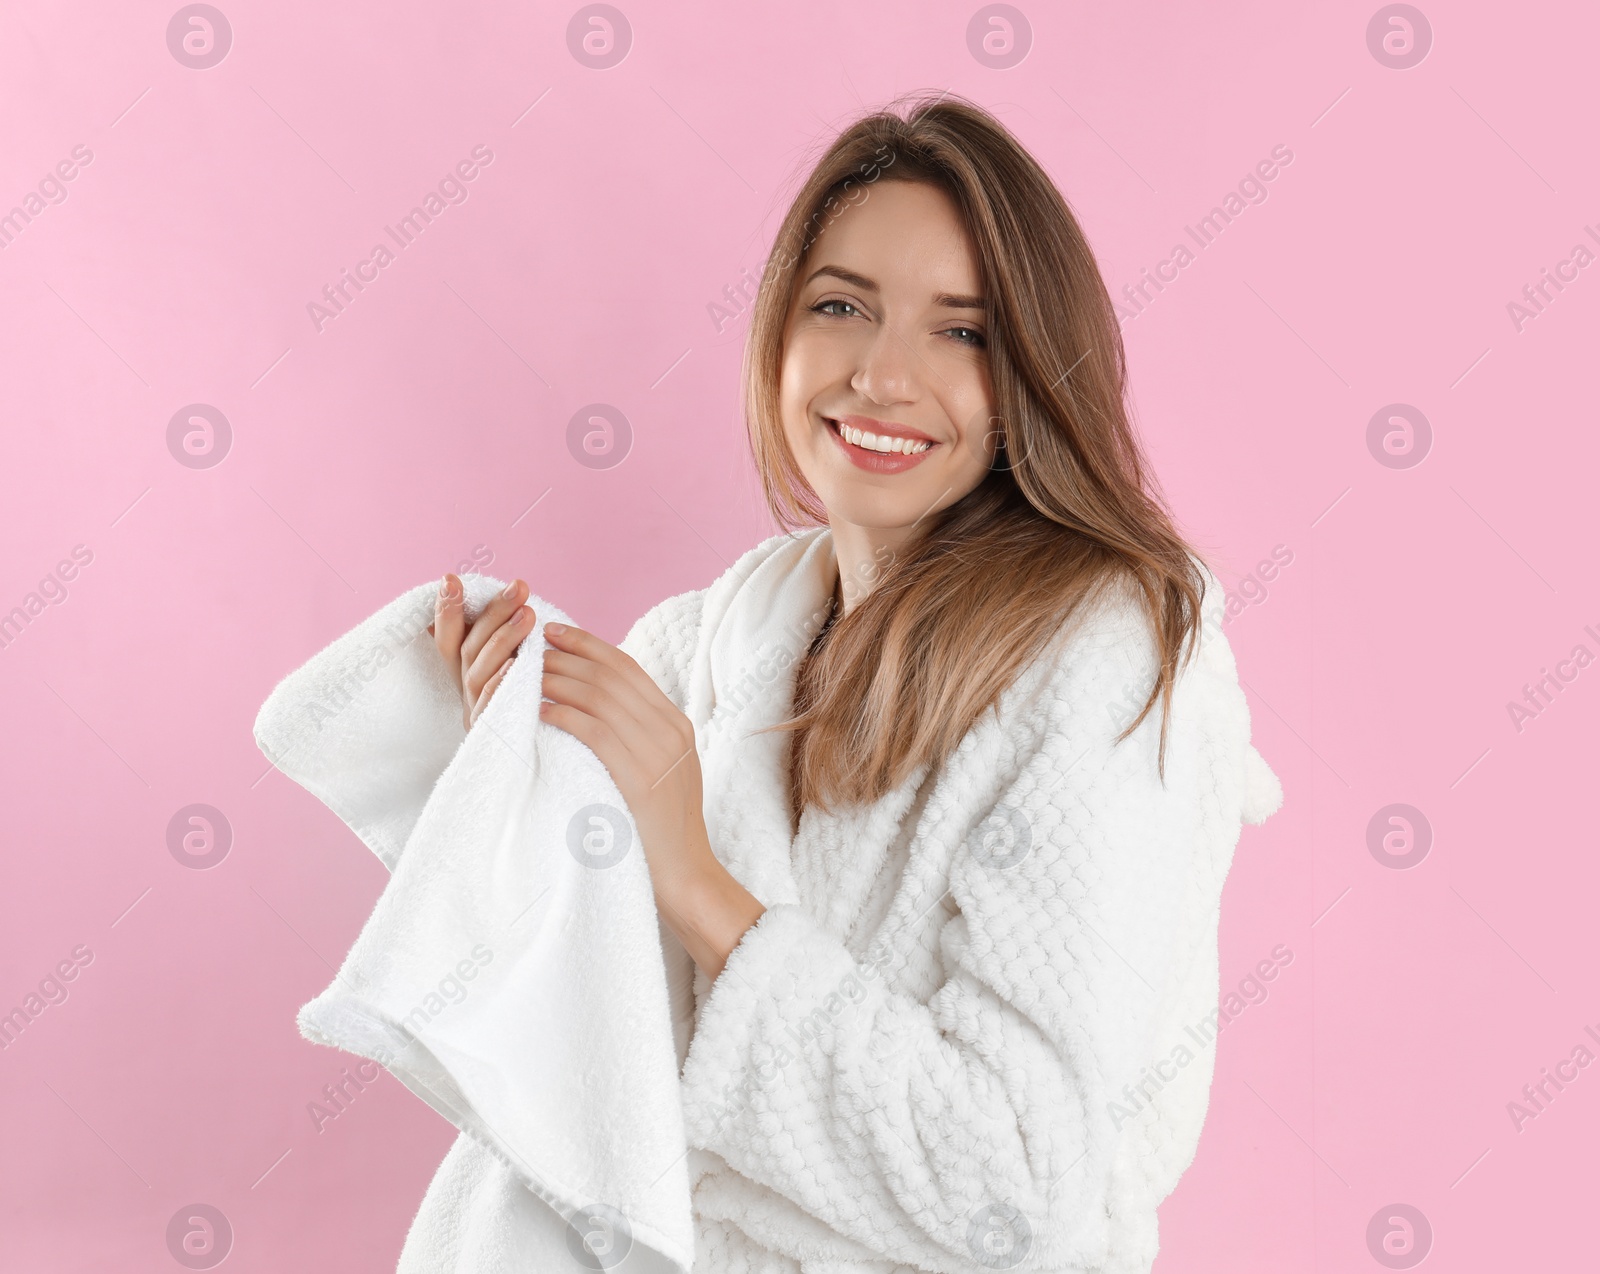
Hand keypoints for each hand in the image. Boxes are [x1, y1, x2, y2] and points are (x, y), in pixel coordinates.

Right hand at [429, 574, 537, 731]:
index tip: (451, 578)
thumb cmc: (532, 717)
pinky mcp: (490, 739)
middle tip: (520, 587)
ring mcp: (475, 715)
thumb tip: (520, 603)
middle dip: (492, 614)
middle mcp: (466, 693)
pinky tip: (517, 666)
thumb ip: (511, 647)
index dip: (447, 610)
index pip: (450, 638)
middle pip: (470, 648)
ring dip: (503, 641)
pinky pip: (491, 709)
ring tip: (528, 615)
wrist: (535, 778)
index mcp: (470, 675)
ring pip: (479, 672)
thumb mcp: (519, 677)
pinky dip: (500, 685)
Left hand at [537, 620, 764, 978]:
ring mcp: (658, 753)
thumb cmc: (662, 831)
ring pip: (599, 697)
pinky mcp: (639, 778)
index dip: (588, 645)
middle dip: (565, 656)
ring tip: (525, 676)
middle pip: (610, 675)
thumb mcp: (662, 771)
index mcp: (676, 724)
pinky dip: (563, 715)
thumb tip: (595, 706)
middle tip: (529, 648)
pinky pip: (594, 732)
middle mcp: (670, 730)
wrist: (686, 877)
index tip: (554, 633)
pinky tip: (538, 711)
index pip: (628, 668)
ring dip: (557, 681)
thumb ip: (639, 737)